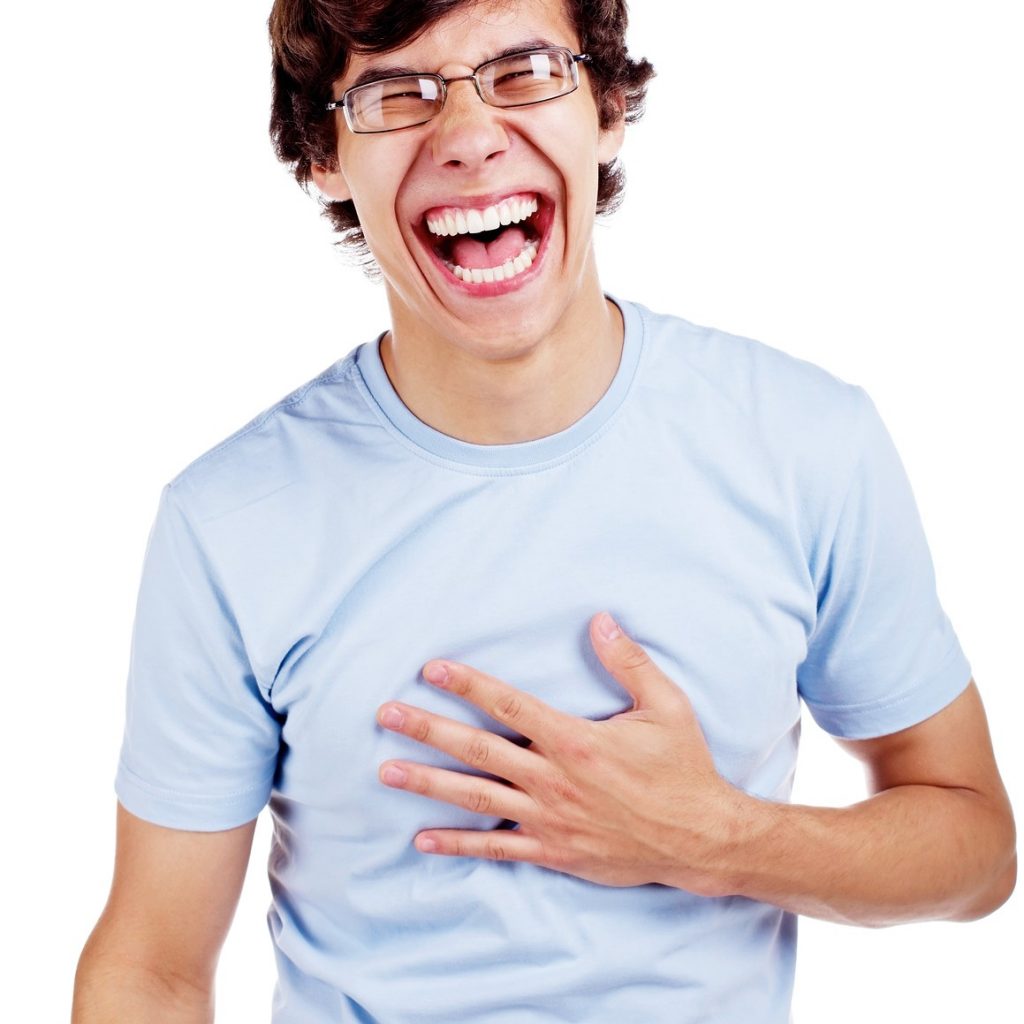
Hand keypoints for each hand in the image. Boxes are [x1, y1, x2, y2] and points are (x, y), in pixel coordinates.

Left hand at [376, 612, 747, 891]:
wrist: (700, 839)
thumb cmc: (682, 770)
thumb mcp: (667, 706)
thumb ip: (629, 662)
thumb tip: (600, 619)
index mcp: (575, 740)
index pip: (509, 705)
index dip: (468, 685)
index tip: (432, 669)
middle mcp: (552, 779)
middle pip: (477, 750)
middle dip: (427, 730)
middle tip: (386, 715)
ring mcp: (548, 818)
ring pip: (475, 798)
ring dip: (427, 784)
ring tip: (386, 772)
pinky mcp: (553, 851)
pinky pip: (496, 849)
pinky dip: (458, 844)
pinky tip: (423, 839)